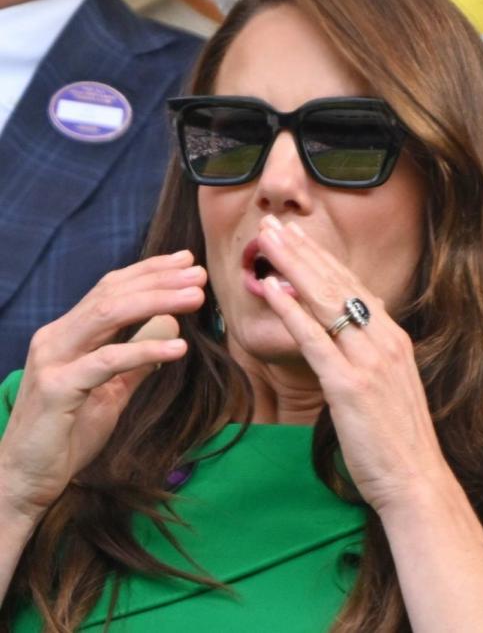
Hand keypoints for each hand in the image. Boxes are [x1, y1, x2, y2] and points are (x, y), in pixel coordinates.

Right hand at [0, 252, 203, 521]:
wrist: (26, 477)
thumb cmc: (67, 435)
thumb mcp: (110, 393)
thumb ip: (134, 364)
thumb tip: (168, 336)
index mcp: (67, 335)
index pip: (109, 290)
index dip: (149, 272)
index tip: (187, 262)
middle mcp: (56, 339)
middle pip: (111, 294)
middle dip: (159, 280)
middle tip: (200, 273)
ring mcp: (53, 361)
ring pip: (107, 316)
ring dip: (156, 302)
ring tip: (196, 298)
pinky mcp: (57, 388)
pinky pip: (106, 361)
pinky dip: (145, 350)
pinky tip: (179, 348)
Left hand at [252, 216, 446, 514]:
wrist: (415, 478)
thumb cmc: (398, 439)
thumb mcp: (392, 384)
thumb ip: (375, 350)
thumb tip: (362, 318)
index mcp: (395, 339)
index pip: (355, 286)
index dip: (323, 258)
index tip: (298, 236)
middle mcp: (385, 341)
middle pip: (339, 285)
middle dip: (304, 252)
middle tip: (275, 224)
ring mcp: (369, 362)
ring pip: (326, 303)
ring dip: (293, 269)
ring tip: (267, 243)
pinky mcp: (349, 386)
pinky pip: (316, 341)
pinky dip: (292, 312)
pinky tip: (271, 291)